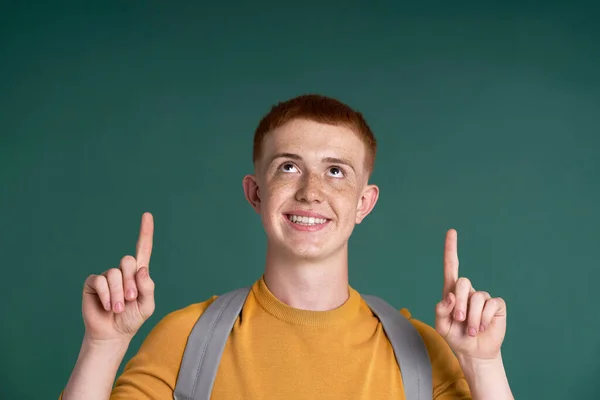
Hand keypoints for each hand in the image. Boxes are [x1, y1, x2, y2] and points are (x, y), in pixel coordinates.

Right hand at [81, 212, 155, 343]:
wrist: (113, 334)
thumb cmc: (131, 319)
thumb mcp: (147, 306)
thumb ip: (148, 288)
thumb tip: (141, 269)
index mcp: (138, 274)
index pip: (143, 249)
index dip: (145, 232)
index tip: (147, 215)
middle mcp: (122, 271)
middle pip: (127, 260)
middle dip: (131, 282)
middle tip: (130, 299)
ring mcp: (107, 276)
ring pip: (114, 274)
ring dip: (118, 294)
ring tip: (118, 308)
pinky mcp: (93, 283)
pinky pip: (101, 281)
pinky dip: (107, 295)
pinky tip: (107, 306)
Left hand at [435, 229, 506, 359]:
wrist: (474, 352)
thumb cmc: (456, 336)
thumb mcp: (441, 326)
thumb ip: (441, 310)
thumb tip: (451, 296)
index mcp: (452, 292)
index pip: (450, 267)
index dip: (451, 249)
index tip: (451, 231)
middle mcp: (468, 291)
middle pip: (462, 282)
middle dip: (460, 303)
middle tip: (459, 320)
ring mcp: (483, 297)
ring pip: (477, 298)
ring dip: (473, 318)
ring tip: (472, 330)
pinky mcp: (497, 305)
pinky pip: (490, 305)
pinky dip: (484, 319)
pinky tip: (483, 327)